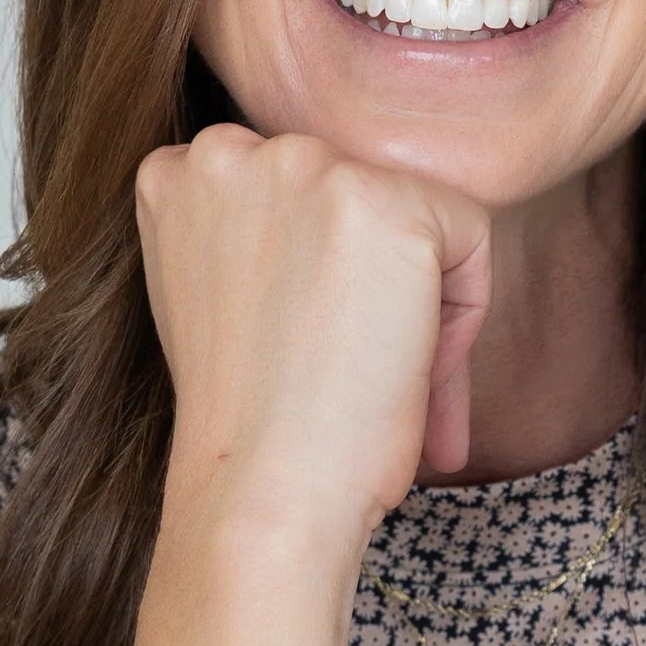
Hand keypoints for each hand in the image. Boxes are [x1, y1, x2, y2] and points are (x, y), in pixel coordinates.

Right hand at [136, 125, 491, 554]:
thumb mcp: (225, 307)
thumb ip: (262, 247)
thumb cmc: (248, 431)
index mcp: (177, 177)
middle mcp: (228, 152)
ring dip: (418, 301)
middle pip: (354, 197)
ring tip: (385, 387)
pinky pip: (468, 235)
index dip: (318, 278)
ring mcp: (303, 167)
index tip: (315, 352)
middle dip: (373, 287)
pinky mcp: (379, 199)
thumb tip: (347, 241)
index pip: (293, 195)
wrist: (261, 493)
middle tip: (360, 380)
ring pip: (411, 216)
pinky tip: (412, 375)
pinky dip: (464, 312)